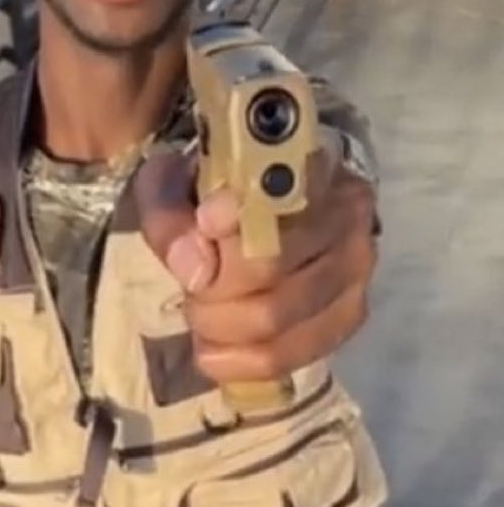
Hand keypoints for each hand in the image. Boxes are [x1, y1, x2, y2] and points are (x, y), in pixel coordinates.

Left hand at [133, 141, 377, 383]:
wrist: (258, 197)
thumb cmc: (209, 186)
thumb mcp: (172, 180)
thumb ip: (170, 213)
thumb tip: (192, 270)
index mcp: (301, 164)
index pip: (273, 205)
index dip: (233, 225)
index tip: (203, 223)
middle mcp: (344, 212)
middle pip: (268, 273)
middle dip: (210, 293)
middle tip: (188, 291)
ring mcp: (355, 265)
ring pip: (280, 320)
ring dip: (224, 330)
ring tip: (200, 316)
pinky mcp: (351, 310)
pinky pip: (301, 353)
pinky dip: (249, 361)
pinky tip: (219, 351)